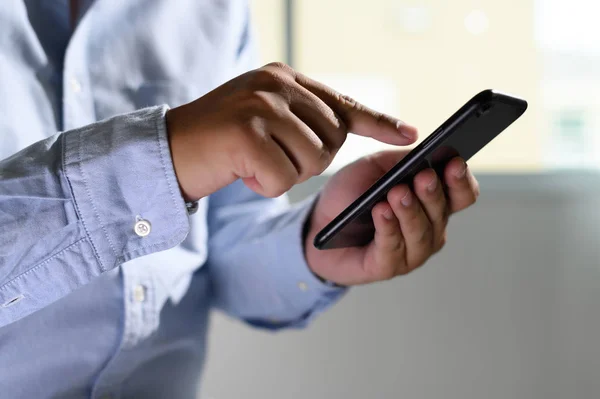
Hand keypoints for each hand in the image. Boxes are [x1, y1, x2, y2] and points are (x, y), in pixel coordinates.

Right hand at [166, 62, 416, 200]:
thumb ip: (302, 117)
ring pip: (313, 160)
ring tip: (254, 163)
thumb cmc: (219, 141)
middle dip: (309, 161)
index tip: (410, 134)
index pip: (342, 102)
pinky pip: (284, 178)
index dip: (378, 121)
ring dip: (286, 174)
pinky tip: (242, 172)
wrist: (167, 150)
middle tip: (273, 158)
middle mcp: (274, 84)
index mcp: (282, 77)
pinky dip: (265, 185)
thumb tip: (346, 129)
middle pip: (332, 140)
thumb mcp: (264, 118)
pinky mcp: (246, 133)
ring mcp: (260, 106)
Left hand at [305, 151, 479, 285]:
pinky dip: (388, 229)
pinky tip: (381, 212)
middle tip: (424, 177)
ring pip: (420, 234)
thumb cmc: (350, 195)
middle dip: (432, 193)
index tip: (454, 163)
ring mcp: (410, 252)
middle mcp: (428, 229)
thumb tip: (424, 151)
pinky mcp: (386, 267)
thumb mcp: (375, 167)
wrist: (317, 222)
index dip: (461, 180)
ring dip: (410, 212)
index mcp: (432, 202)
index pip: (461, 195)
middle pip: (442, 213)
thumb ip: (400, 159)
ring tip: (398, 193)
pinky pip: (392, 249)